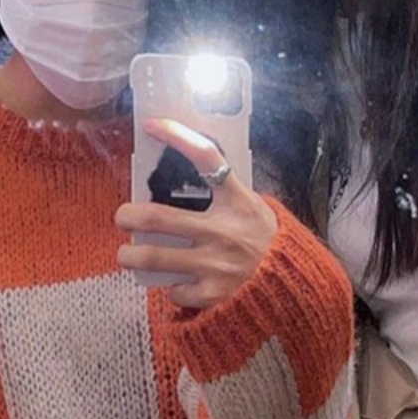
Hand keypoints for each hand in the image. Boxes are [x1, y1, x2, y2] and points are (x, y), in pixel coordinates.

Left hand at [115, 119, 276, 310]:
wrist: (295, 283)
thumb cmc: (268, 240)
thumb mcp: (252, 206)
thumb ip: (223, 193)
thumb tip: (181, 177)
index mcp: (237, 201)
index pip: (207, 157)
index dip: (177, 136)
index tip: (153, 125)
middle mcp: (223, 231)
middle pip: (157, 217)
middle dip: (128, 216)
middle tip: (122, 217)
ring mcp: (216, 264)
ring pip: (154, 257)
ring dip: (131, 255)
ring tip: (128, 254)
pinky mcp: (213, 293)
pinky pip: (175, 290)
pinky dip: (171, 287)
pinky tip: (176, 283)